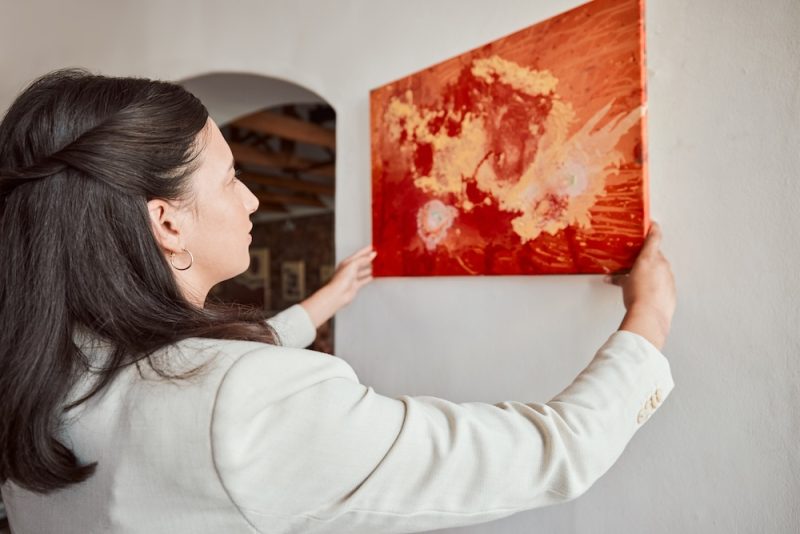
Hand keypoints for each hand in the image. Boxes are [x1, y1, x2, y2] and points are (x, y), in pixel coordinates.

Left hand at [327, 245, 376, 307]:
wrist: (338, 293)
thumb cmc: (341, 279)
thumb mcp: (353, 265)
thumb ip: (363, 259)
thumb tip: (371, 255)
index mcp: (347, 262)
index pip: (358, 254)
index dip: (365, 250)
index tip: (372, 247)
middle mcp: (349, 269)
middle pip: (361, 262)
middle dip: (369, 259)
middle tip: (376, 256)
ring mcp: (352, 278)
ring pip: (363, 271)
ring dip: (370, 268)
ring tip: (377, 266)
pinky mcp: (355, 285)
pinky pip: (364, 280)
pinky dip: (369, 278)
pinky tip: (373, 276)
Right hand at [605, 222, 675, 349]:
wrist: (650, 315)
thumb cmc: (637, 297)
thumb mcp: (624, 285)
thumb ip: (618, 279)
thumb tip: (610, 279)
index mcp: (649, 258)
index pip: (654, 236)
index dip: (653, 228)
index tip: (652, 224)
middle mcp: (662, 264)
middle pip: (656, 254)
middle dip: (648, 257)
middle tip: (638, 262)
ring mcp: (669, 276)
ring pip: (661, 268)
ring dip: (653, 272)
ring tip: (642, 281)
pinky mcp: (672, 288)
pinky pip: (665, 281)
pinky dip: (659, 284)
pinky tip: (650, 291)